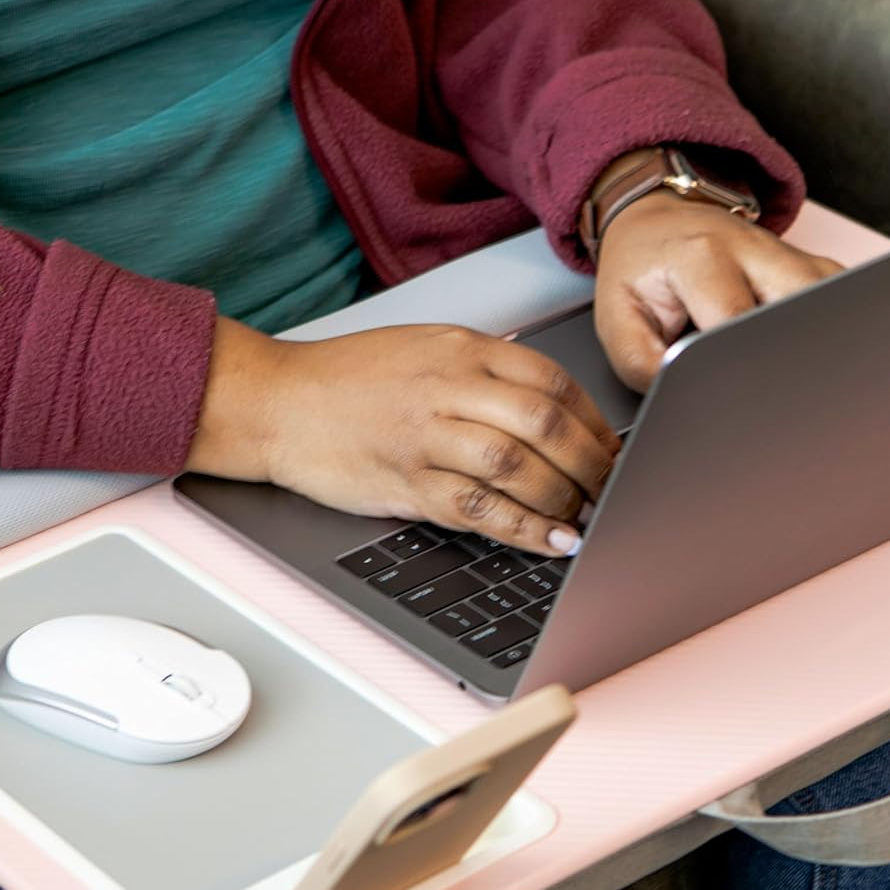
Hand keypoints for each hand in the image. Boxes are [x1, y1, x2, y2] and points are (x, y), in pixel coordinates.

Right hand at [186, 318, 621, 556]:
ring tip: (585, 518)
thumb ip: (483, 371)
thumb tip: (550, 409)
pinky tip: (548, 540)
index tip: (612, 449)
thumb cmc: (348, 380)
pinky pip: (478, 508)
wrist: (277, 402)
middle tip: (612, 489)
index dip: (593, 421)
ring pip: (517, 465)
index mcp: (461, 349)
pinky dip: (522, 528)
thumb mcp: (423, 350)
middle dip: (592, 463)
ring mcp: (427, 436)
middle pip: (545, 423)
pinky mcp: (406, 481)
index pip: (550, 381)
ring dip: (563, 497)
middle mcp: (448, 387)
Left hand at [593, 188, 841, 390]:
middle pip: (800, 312)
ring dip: (817, 348)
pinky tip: (816, 361)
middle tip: (773, 399)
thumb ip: (643, 363)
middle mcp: (757, 249)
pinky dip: (832, 335)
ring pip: (832, 308)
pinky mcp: (815, 269)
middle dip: (790, 360)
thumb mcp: (617, 319)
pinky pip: (840, 305)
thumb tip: (681, 400)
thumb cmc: (639, 273)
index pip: (736, 319)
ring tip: (796, 383)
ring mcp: (794, 256)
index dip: (739, 365)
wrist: (659, 223)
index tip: (739, 400)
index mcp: (703, 256)